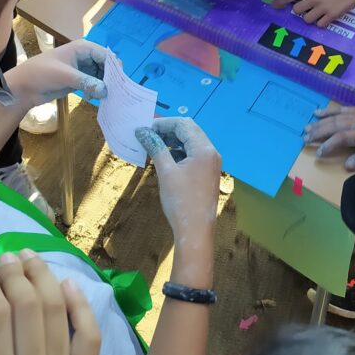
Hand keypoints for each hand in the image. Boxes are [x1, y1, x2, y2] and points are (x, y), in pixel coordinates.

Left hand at [7, 40, 106, 108]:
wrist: (24, 87)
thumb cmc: (42, 74)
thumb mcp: (65, 76)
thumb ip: (87, 82)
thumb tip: (106, 91)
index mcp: (82, 48)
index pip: (105, 55)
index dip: (114, 67)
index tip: (120, 83)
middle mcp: (85, 57)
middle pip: (105, 66)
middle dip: (110, 78)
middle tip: (114, 93)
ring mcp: (82, 69)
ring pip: (101, 76)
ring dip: (103, 86)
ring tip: (105, 97)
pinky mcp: (78, 80)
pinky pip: (93, 84)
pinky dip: (96, 90)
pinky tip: (95, 98)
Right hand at [135, 117, 220, 239]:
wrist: (195, 232)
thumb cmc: (180, 200)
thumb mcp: (166, 172)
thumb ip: (156, 148)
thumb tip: (142, 131)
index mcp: (204, 149)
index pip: (184, 125)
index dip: (164, 123)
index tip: (145, 128)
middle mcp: (211, 152)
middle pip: (190, 131)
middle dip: (169, 130)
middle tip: (148, 135)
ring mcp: (211, 163)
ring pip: (191, 142)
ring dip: (174, 141)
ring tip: (154, 145)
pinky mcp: (208, 173)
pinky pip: (193, 154)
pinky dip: (179, 152)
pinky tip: (165, 157)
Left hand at [273, 0, 354, 26]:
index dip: (280, 2)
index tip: (274, 6)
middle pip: (296, 10)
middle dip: (299, 9)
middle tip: (306, 6)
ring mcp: (323, 8)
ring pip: (307, 20)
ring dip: (310, 17)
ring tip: (317, 12)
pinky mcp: (333, 16)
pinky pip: (320, 24)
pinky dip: (321, 22)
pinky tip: (325, 17)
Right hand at [304, 101, 354, 170]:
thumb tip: (347, 166)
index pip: (340, 139)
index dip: (328, 146)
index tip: (318, 153)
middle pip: (332, 126)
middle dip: (317, 133)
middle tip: (304, 139)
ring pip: (333, 118)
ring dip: (318, 123)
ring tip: (306, 128)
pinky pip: (339, 109)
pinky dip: (327, 111)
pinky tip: (318, 113)